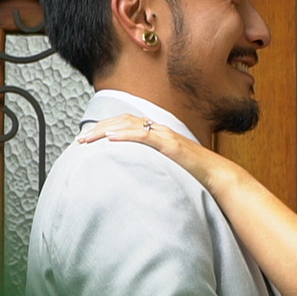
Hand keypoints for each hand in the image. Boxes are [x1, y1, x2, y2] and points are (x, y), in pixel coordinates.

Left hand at [78, 114, 233, 190]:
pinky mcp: (170, 145)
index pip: (126, 123)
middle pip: (123, 120)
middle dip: (99, 128)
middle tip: (80, 139)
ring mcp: (165, 136)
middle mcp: (159, 130)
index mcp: (157, 134)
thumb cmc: (194, 174)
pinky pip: (145, 136)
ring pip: (130, 125)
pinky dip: (127, 136)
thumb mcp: (166, 166)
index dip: (105, 127)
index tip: (88, 137)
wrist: (216, 175)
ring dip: (106, 131)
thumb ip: (150, 163)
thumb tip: (133, 172)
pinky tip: (112, 139)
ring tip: (89, 138)